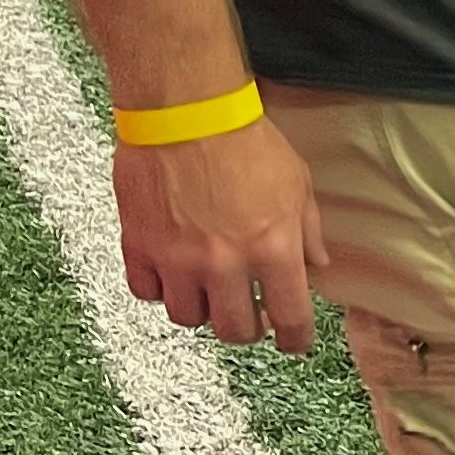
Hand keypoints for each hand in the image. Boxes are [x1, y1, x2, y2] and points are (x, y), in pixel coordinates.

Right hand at [114, 115, 329, 351]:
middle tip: (250, 314)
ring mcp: (177, 259)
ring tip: (209, 288)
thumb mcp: (298, 185)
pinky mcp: (138, 246)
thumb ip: (308, 232)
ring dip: (202, 309)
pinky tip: (172, 273)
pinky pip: (146, 293)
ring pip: (187, 318)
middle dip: (247, 328)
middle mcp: (224, 263)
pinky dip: (160, 290)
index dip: (294, 338)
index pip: (289, 317)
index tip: (293, 341)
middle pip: (234, 330)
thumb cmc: (245, 142)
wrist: (185, 114)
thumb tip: (316, 266)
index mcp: (272, 248)